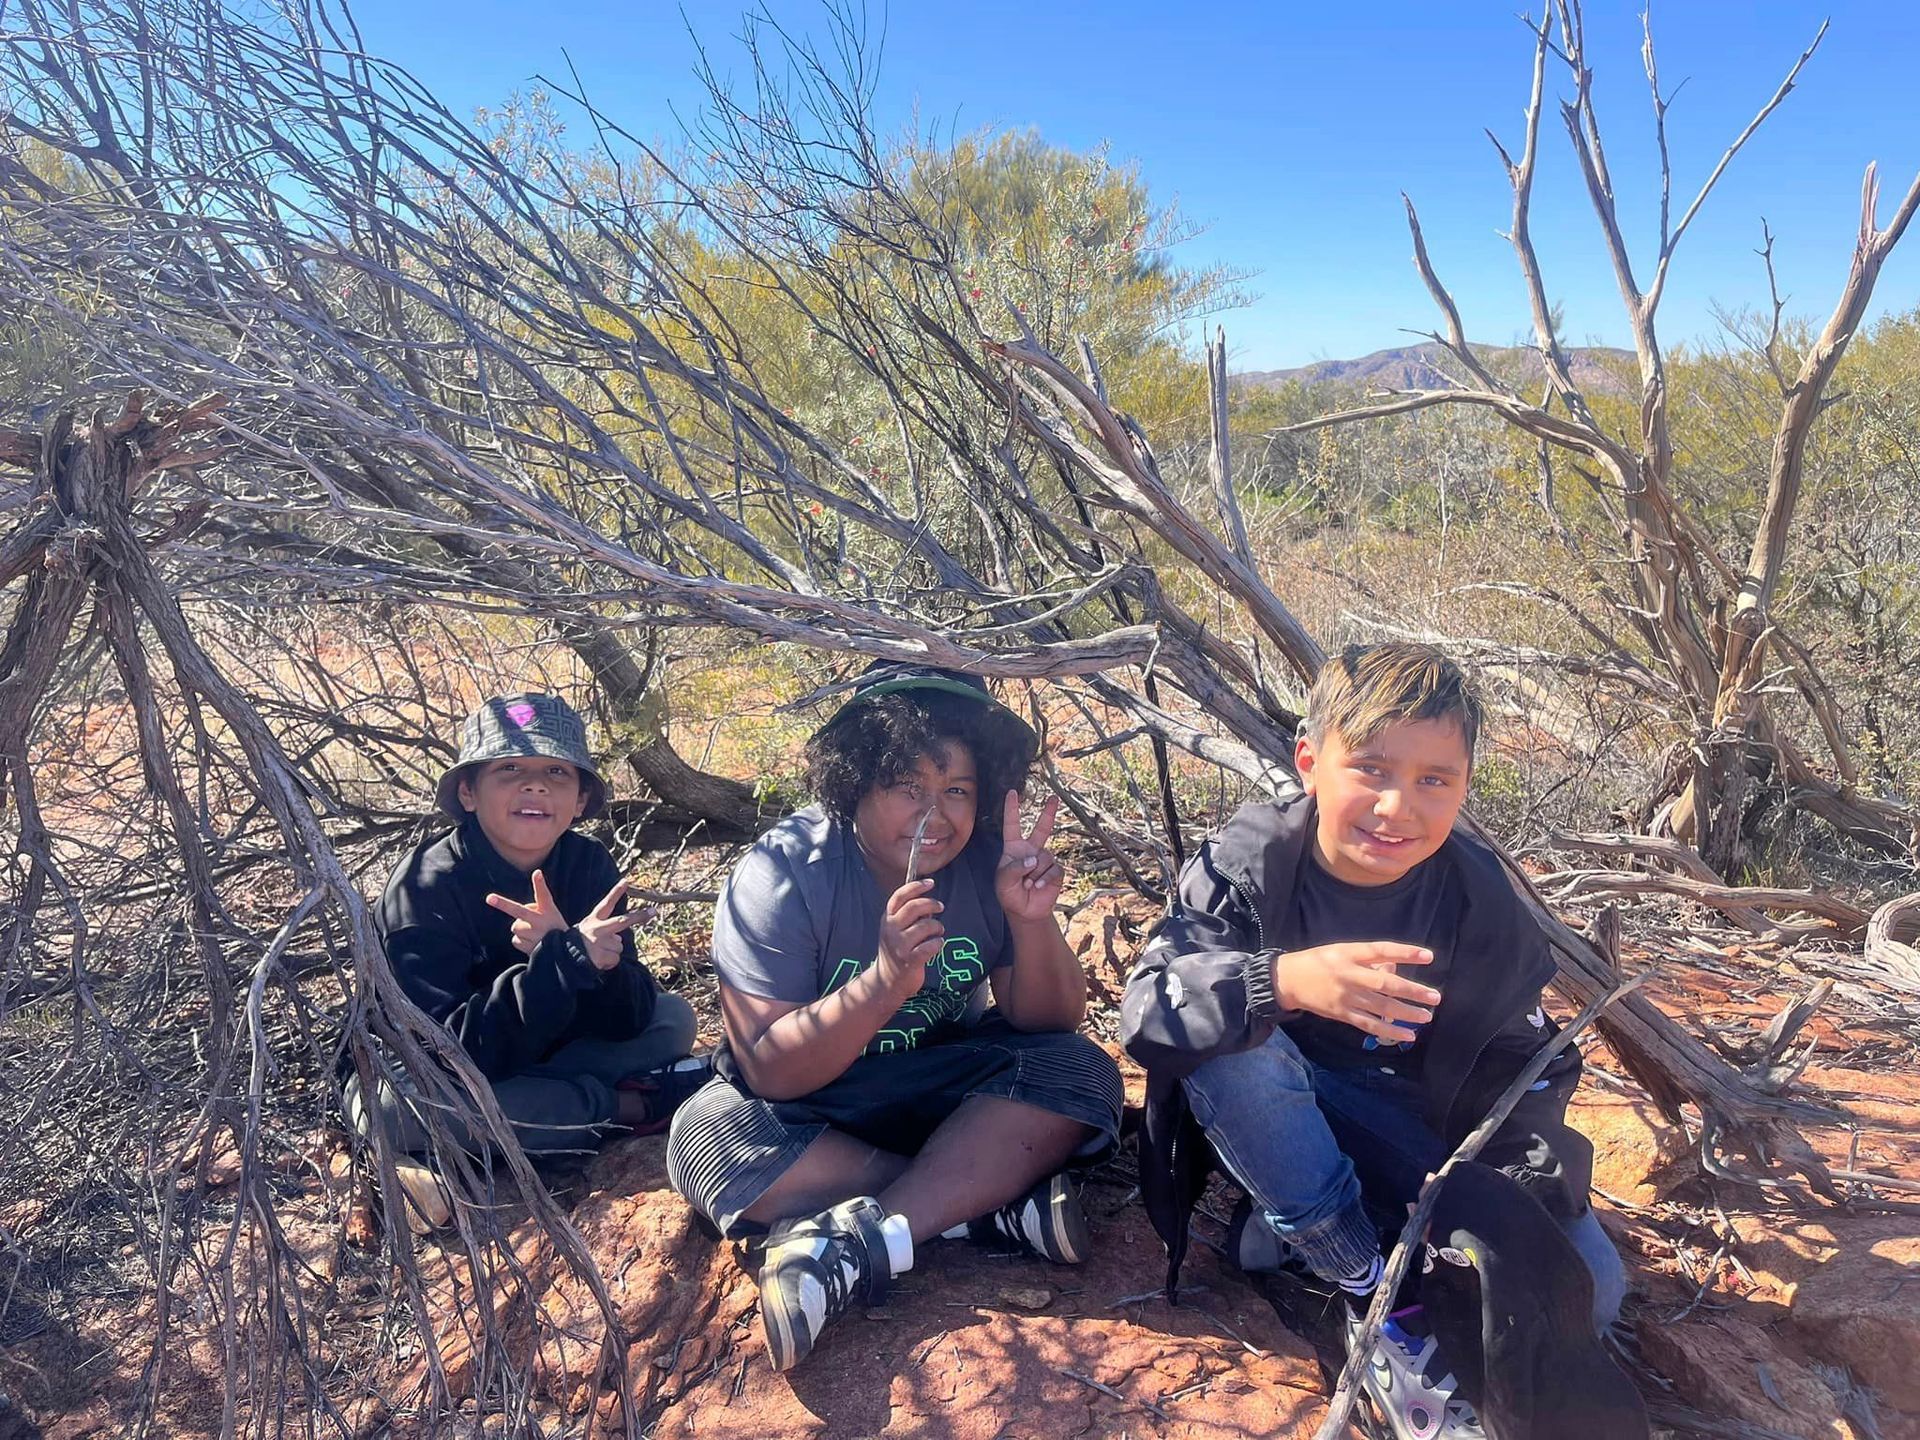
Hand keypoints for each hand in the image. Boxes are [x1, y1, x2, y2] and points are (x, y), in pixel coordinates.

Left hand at [485, 869, 567, 956]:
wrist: (564, 951)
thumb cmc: (554, 927)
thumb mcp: (550, 912)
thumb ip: (535, 904)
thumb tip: (531, 884)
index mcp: (548, 909)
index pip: (544, 895)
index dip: (540, 884)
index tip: (537, 873)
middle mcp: (542, 921)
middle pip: (520, 911)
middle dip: (503, 904)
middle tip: (489, 898)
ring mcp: (536, 935)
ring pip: (516, 927)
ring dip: (521, 930)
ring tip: (534, 934)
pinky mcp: (530, 947)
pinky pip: (515, 940)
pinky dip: (521, 941)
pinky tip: (532, 943)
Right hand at [577, 879, 646, 970]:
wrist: (564, 960)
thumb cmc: (577, 944)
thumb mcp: (585, 929)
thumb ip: (603, 929)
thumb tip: (620, 938)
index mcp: (593, 920)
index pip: (606, 904)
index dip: (615, 892)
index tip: (626, 881)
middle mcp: (597, 929)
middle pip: (623, 921)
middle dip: (639, 916)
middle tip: (654, 911)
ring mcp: (599, 943)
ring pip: (620, 946)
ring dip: (612, 952)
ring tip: (598, 953)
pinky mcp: (601, 957)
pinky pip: (616, 960)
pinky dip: (609, 963)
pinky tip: (598, 962)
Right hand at [878, 877, 942, 985]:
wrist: (887, 981)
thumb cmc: (897, 951)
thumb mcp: (896, 930)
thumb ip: (909, 916)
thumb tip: (929, 904)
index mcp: (887, 919)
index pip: (899, 896)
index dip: (916, 887)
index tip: (931, 882)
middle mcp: (891, 930)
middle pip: (914, 907)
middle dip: (931, 904)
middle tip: (940, 906)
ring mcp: (899, 945)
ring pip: (925, 926)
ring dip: (937, 926)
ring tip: (938, 932)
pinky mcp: (909, 960)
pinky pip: (931, 945)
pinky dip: (938, 943)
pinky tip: (937, 944)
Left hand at [995, 790, 1063, 923]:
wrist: (1025, 911)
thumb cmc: (1009, 894)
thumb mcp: (1003, 881)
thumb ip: (1014, 868)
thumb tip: (1033, 860)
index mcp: (1014, 848)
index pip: (1012, 825)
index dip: (1012, 809)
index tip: (1012, 792)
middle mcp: (1031, 850)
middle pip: (1041, 828)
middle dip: (1049, 812)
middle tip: (1054, 797)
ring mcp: (1044, 859)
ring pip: (1043, 858)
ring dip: (1034, 874)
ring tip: (1027, 885)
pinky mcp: (1055, 871)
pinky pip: (1053, 870)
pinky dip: (1044, 880)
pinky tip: (1037, 887)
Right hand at [1273, 942, 1441, 1043]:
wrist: (1288, 980)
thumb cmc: (1318, 962)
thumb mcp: (1341, 951)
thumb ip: (1367, 959)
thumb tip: (1395, 969)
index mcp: (1348, 953)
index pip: (1381, 951)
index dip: (1405, 953)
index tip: (1428, 957)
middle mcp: (1348, 974)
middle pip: (1385, 983)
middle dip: (1412, 991)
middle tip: (1435, 997)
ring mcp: (1345, 996)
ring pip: (1381, 1006)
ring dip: (1406, 1013)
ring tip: (1426, 1016)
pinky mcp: (1342, 1013)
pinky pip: (1370, 1024)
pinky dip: (1390, 1031)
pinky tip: (1407, 1035)